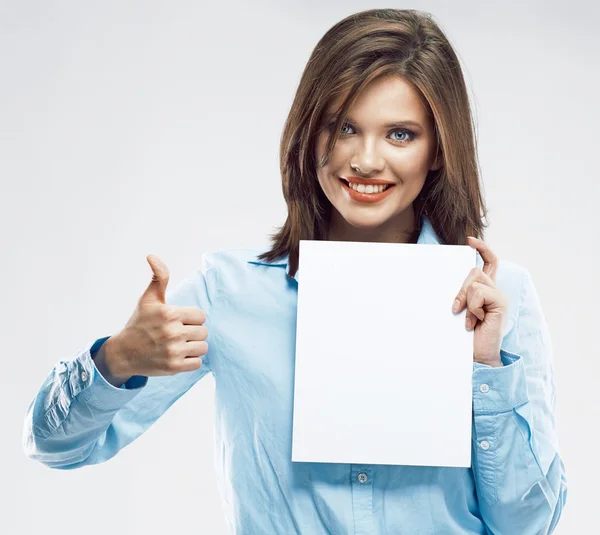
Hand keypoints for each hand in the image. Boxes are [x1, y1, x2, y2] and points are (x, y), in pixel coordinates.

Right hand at [106, 255, 208, 377]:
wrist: (123, 353)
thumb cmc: (139, 323)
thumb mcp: (148, 299)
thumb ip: (158, 277)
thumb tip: (152, 256)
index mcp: (169, 314)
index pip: (201, 316)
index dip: (192, 319)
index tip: (179, 321)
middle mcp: (172, 332)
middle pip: (204, 332)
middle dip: (193, 332)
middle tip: (178, 334)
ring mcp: (173, 351)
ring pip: (203, 347)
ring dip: (193, 347)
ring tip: (179, 345)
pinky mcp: (173, 367)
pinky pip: (197, 363)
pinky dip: (190, 360)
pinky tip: (178, 356)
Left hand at [452, 237, 507, 366]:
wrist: (477, 355)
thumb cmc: (466, 334)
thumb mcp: (461, 308)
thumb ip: (462, 293)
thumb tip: (451, 279)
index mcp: (487, 290)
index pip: (490, 262)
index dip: (482, 249)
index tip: (469, 240)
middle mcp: (495, 290)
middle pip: (474, 271)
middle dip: (461, 289)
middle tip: (457, 309)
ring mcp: (499, 296)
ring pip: (475, 282)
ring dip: (466, 300)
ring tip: (470, 319)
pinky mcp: (501, 303)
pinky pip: (479, 293)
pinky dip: (472, 307)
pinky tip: (476, 322)